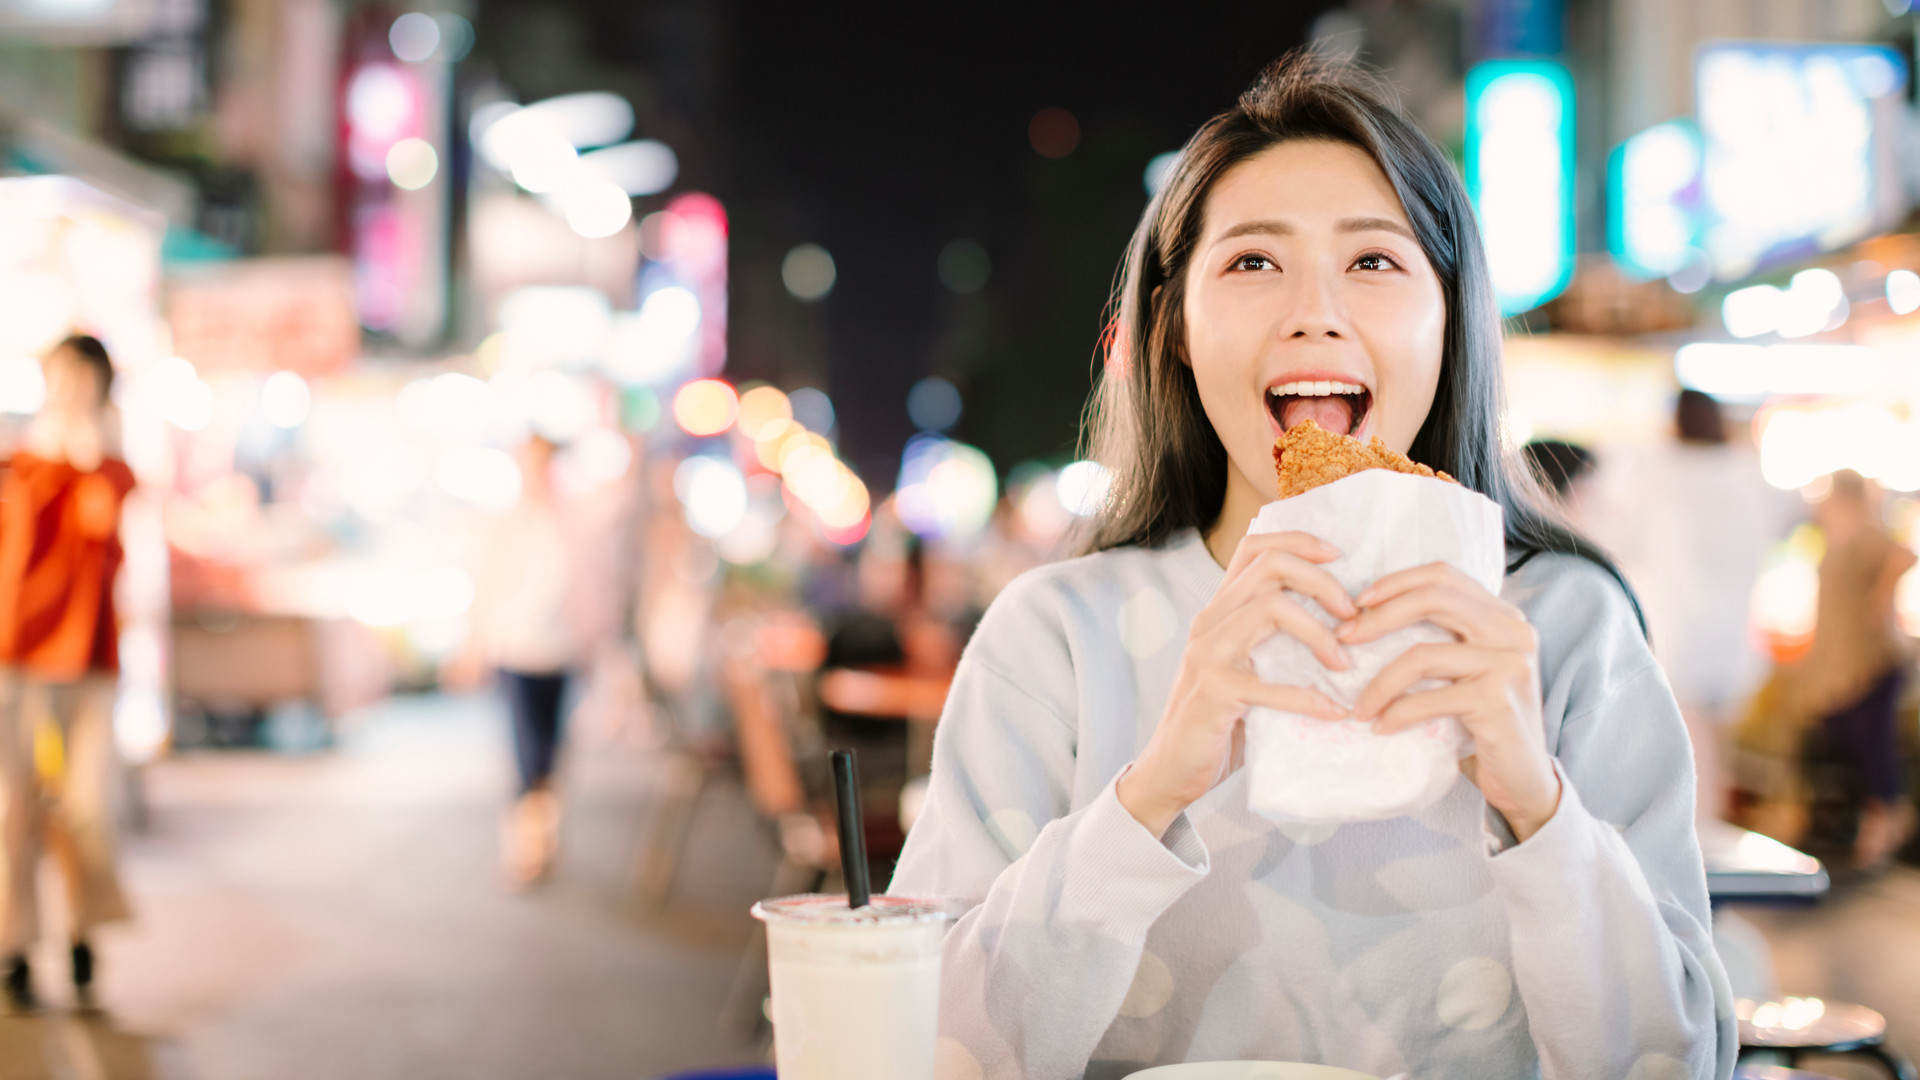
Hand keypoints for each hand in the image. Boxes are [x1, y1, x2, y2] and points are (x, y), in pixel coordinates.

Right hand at [1117, 531, 1352, 837]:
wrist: (1170, 771)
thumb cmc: (1219, 722)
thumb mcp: (1246, 669)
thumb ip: (1274, 643)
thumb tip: (1344, 628)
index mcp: (1219, 612)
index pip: (1254, 549)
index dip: (1298, 542)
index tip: (1338, 557)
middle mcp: (1209, 622)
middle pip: (1270, 568)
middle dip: (1322, 582)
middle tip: (1353, 615)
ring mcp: (1207, 654)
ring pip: (1271, 608)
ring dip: (1320, 633)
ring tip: (1344, 663)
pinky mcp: (1214, 691)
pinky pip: (1270, 684)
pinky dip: (1308, 698)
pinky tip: (1333, 712)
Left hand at [1341, 563, 1560, 841]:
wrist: (1523, 779)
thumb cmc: (1484, 722)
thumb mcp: (1467, 669)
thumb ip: (1443, 637)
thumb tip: (1368, 613)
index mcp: (1504, 615)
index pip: (1444, 575)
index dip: (1396, 582)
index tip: (1358, 603)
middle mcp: (1513, 631)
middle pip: (1433, 599)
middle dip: (1379, 617)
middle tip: (1343, 639)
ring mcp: (1509, 664)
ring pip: (1423, 654)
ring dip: (1379, 682)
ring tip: (1359, 706)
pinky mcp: (1497, 700)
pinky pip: (1428, 699)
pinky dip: (1397, 713)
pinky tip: (1381, 727)